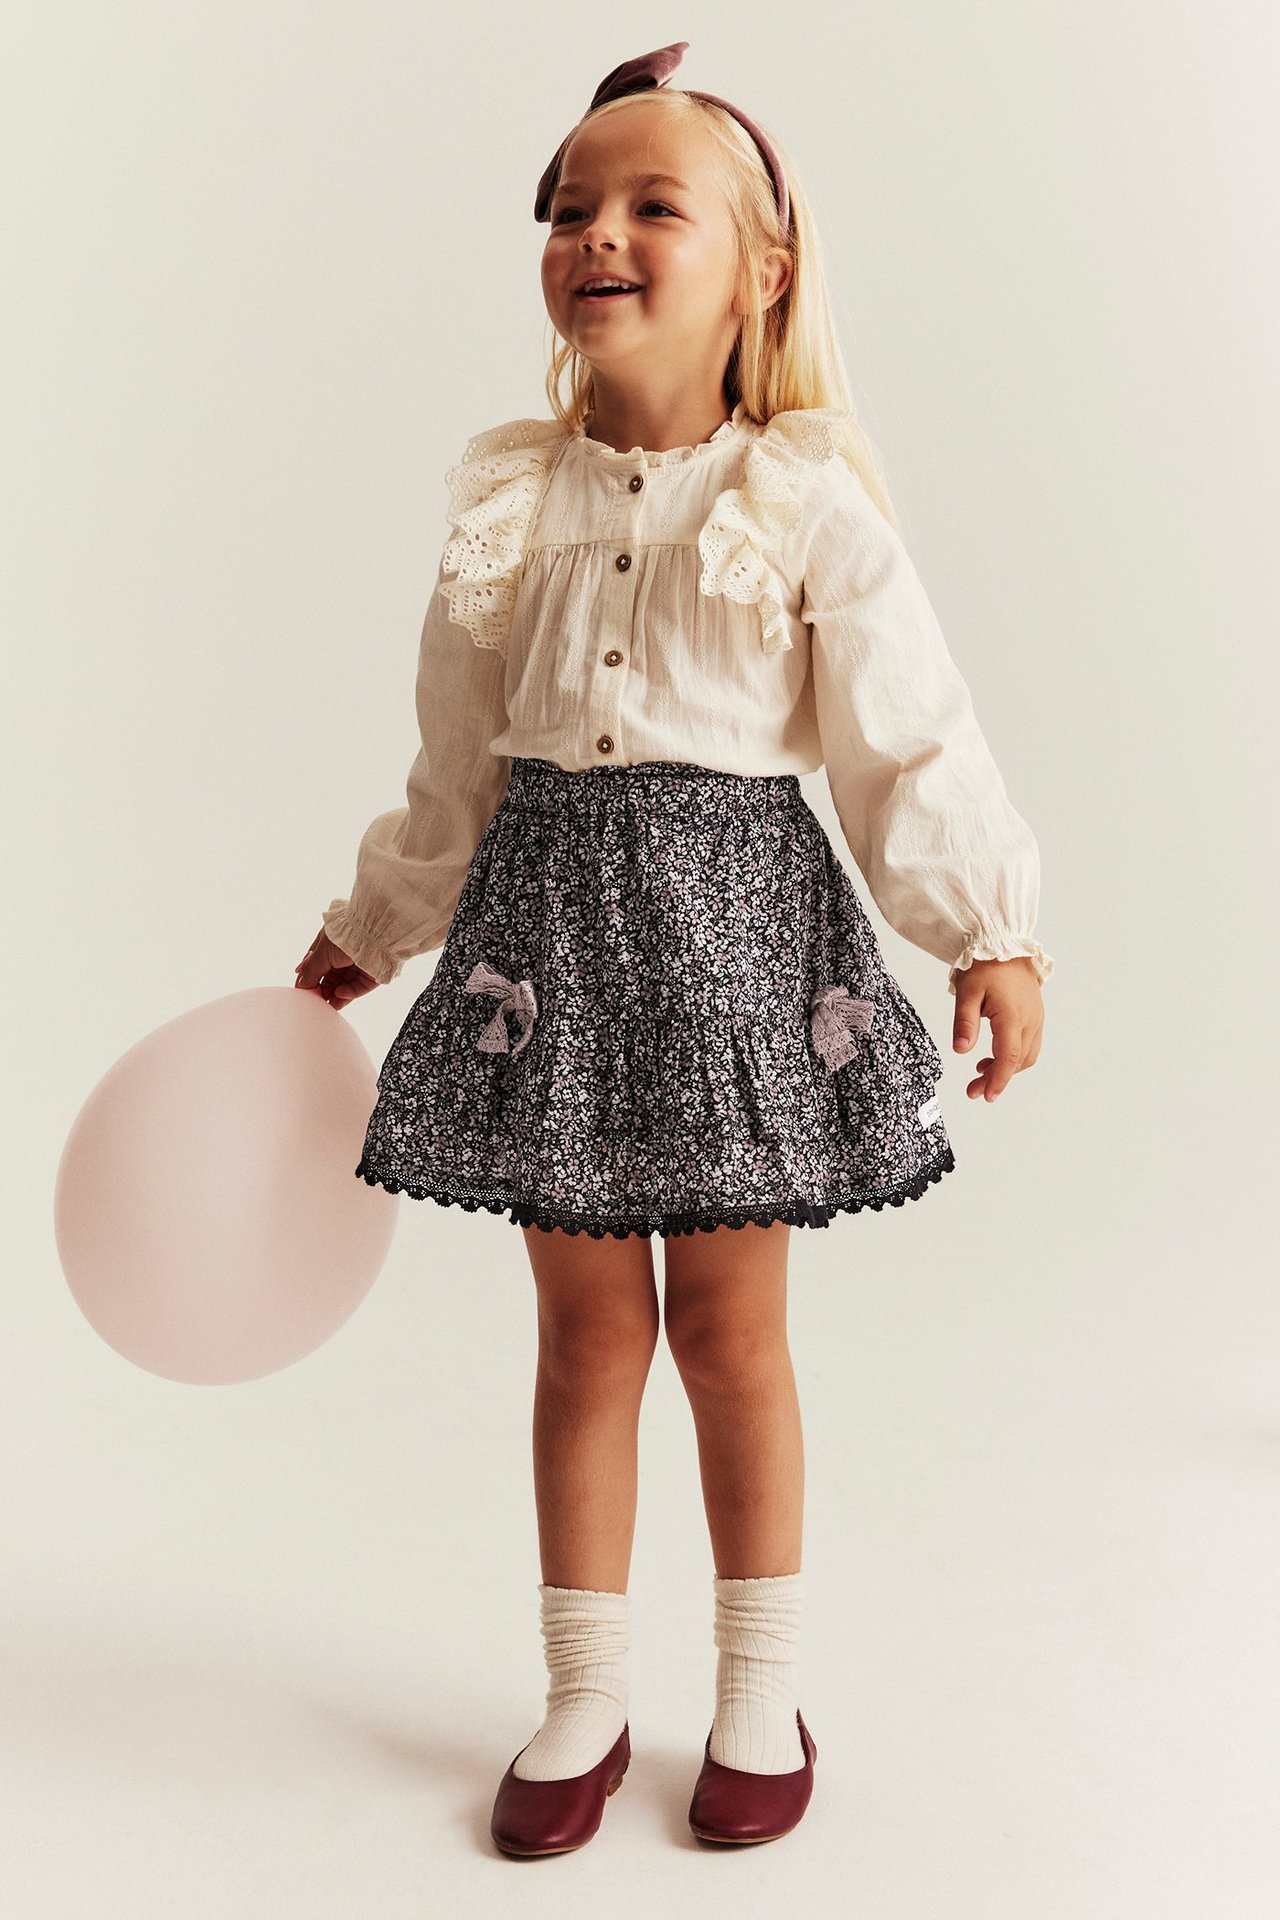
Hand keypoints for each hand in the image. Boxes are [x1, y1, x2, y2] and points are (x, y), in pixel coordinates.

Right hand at [293, 930, 378, 1010]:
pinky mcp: (372, 975)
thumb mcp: (321, 953)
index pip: (317, 965)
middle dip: (323, 990)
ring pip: (345, 986)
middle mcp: (344, 955)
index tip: (304, 991)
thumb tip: (301, 985)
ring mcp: (358, 965)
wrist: (373, 932)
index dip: (310, 979)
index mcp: (330, 945)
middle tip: (316, 1000)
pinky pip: (358, 988)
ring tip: (328, 1003)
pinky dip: (349, 993)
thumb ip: (310, 971)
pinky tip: (340, 994)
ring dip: (335, 995)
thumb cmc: (344, 936)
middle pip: (331, 978)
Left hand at [951, 956, 1043, 1100]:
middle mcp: (1030, 1020)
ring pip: (1027, 1054)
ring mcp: (1036, 1017)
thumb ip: (965, 1023)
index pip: (1008, 1058)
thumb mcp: (967, 993)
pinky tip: (994, 1054)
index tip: (985, 1096)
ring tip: (981, 1073)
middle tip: (973, 1089)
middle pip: (1018, 1061)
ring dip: (1007, 1068)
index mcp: (1013, 1016)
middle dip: (998, 1079)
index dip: (997, 1080)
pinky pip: (1030, 1042)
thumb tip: (960, 1051)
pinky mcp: (1035, 1013)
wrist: (1002, 941)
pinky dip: (1014, 1055)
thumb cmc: (984, 964)